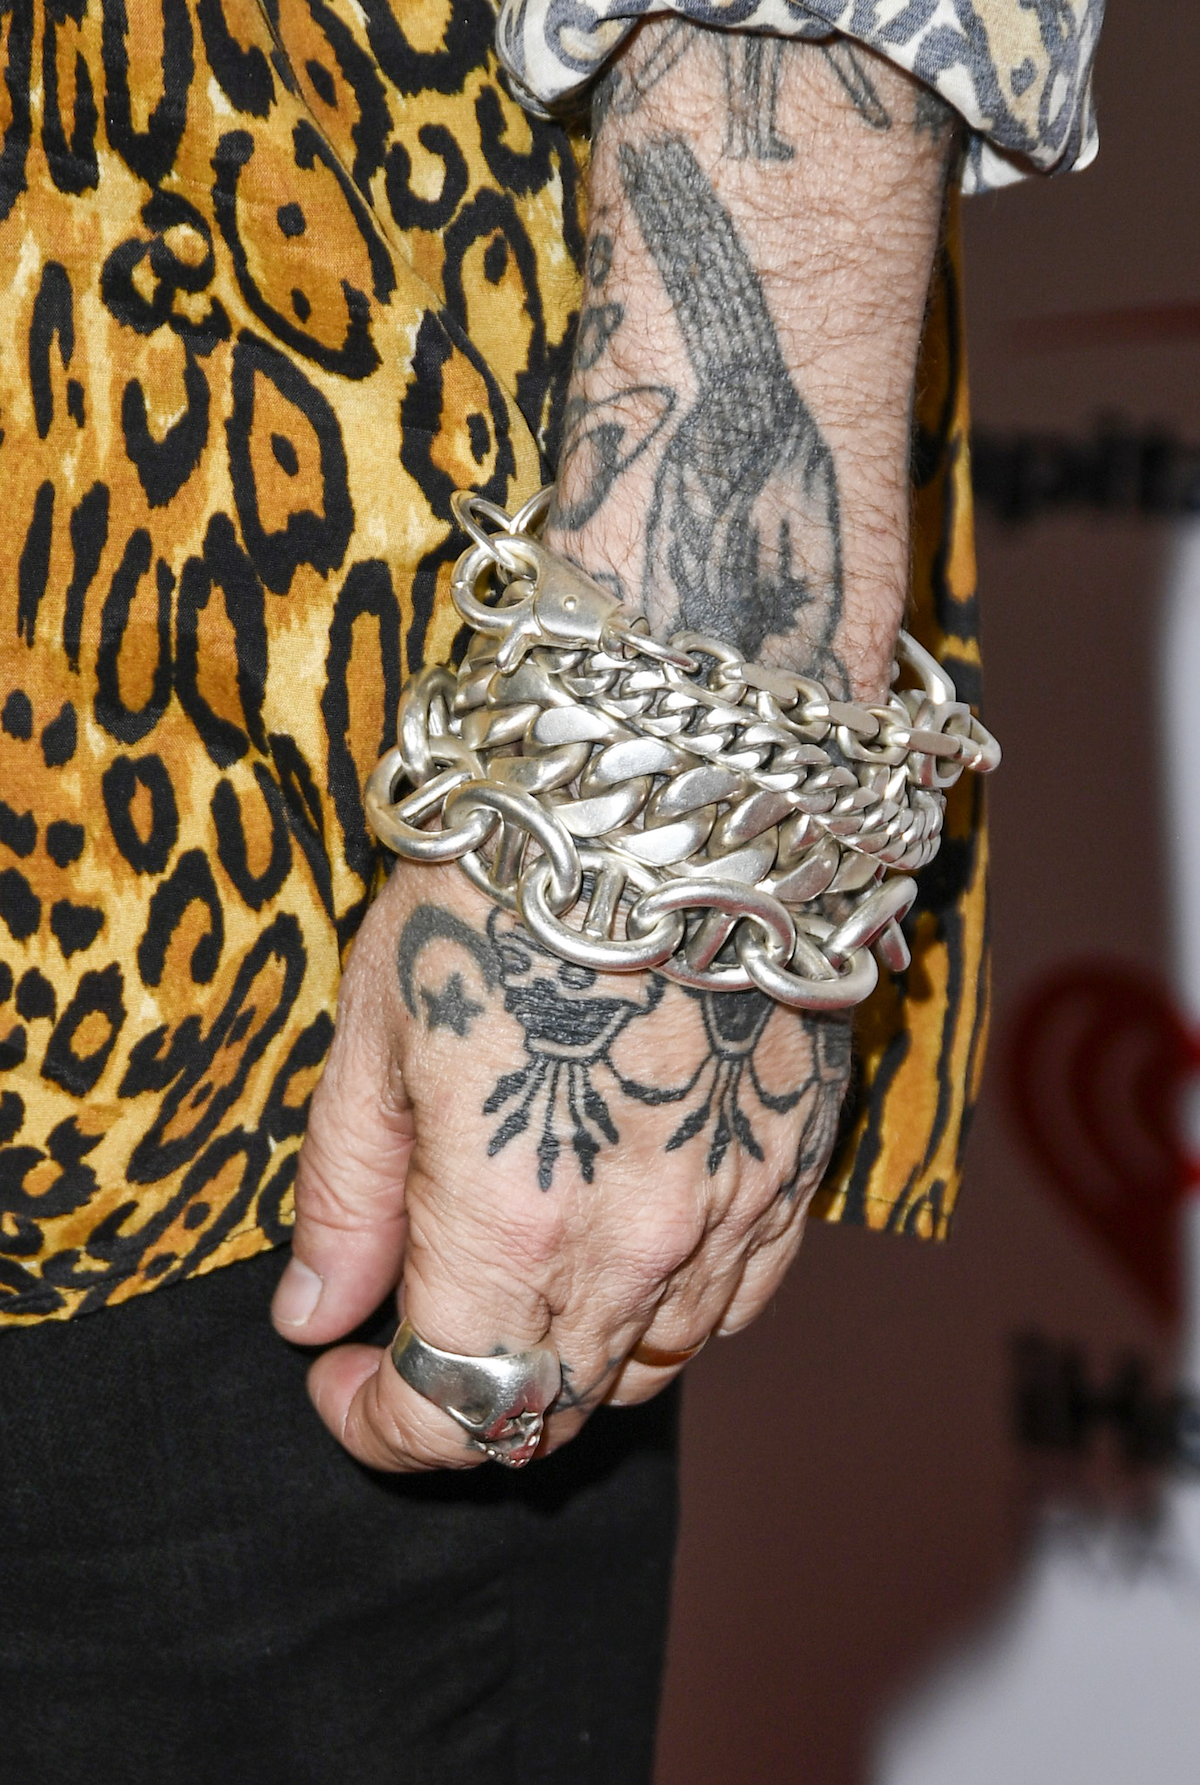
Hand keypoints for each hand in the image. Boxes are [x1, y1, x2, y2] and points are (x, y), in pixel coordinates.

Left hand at [271, 25, 954, 1468]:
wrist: (683, 760)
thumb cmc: (511, 861)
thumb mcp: (376, 1019)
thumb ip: (349, 1192)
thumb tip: (315, 1314)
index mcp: (517, 1214)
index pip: (453, 1408)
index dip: (381, 1422)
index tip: (339, 1375)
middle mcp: (644, 1237)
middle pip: (557, 1407)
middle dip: (469, 1397)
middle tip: (409, 1327)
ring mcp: (738, 1204)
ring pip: (656, 1366)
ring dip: (571, 1356)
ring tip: (512, 1274)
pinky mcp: (801, 1160)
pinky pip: (740, 1298)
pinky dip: (670, 1309)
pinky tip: (623, 1242)